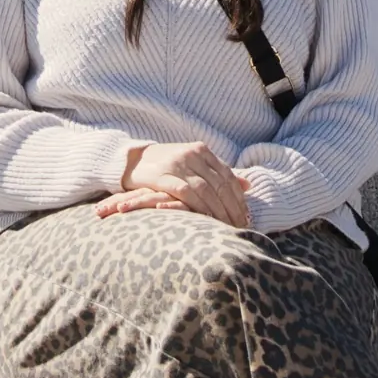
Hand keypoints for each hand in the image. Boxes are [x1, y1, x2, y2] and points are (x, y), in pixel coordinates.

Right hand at [99, 140, 250, 225]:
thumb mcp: (193, 164)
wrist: (130, 160)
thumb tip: (248, 185)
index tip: (247, 215)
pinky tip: (207, 221)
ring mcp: (178, 164)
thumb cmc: (165, 166)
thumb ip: (218, 173)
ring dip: (220, 210)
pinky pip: (188, 194)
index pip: (228, 175)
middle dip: (233, 207)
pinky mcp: (164, 176)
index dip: (239, 197)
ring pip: (207, 190)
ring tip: (228, 227)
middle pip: (220, 184)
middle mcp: (192, 154)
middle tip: (241, 226)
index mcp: (201, 150)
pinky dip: (201, 208)